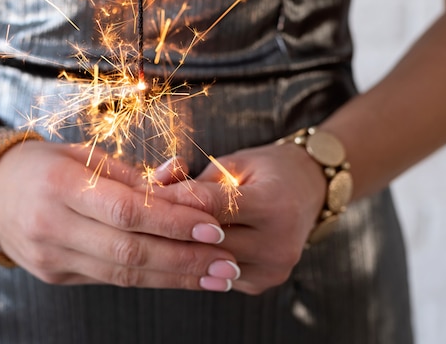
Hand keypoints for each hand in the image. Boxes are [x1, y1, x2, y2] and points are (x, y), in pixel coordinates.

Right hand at [0, 141, 240, 290]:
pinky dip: (150, 278)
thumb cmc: (43, 164)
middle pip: (129, 251)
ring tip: (216, 278)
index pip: (126, 211)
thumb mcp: (82, 153)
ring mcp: (51, 257)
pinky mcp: (55, 275)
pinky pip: (110, 279)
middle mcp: (52, 227)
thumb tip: (183, 183)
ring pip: (123, 274)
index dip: (172, 222)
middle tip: (228, 263)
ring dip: (175, 277)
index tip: (214, 228)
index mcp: (59, 186)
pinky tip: (181, 276)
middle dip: (184, 259)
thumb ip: (132, 174)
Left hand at [155, 142, 325, 294]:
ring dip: (179, 247)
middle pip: (207, 242)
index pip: (211, 206)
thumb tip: (151, 192)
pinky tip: (179, 245)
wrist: (308, 190)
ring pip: (208, 262)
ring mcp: (273, 269)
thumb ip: (197, 182)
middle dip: (170, 228)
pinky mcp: (263, 282)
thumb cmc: (265, 170)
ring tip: (153, 230)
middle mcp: (278, 244)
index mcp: (274, 205)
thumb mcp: (234, 164)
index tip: (143, 194)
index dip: (174, 200)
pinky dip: (197, 259)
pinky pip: (217, 273)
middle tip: (137, 216)